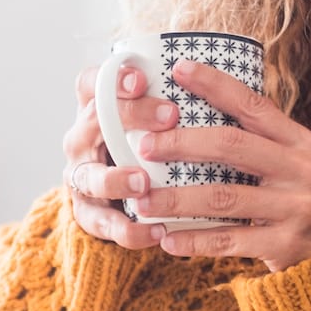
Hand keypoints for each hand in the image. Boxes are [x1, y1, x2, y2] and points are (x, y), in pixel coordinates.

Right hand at [63, 62, 182, 249]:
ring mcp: (81, 177)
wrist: (118, 197)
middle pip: (93, 121)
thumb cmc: (148, 146)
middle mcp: (81, 139)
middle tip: (170, 116)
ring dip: (115, 179)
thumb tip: (229, 78)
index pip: (91, 83)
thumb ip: (174, 103)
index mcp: (94, 109)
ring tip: (142, 183)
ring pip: (89, 176)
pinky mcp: (88, 213)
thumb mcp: (155, 121)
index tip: (142, 78)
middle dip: (130, 116)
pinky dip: (128, 230)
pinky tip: (157, 232)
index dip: (112, 79)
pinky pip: (103, 223)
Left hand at [135, 60, 310, 271]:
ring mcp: (294, 209)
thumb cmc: (309, 197)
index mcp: (301, 143)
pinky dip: (194, 240)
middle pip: (232, 147)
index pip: (253, 105)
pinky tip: (167, 239)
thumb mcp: (299, 161)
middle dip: (182, 143)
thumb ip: (261, 141)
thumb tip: (200, 112)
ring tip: (142, 202)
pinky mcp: (285, 245)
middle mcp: (300, 170)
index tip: (179, 69)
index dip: (215, 85)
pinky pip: (229, 241)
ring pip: (223, 198)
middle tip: (145, 146)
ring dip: (176, 200)